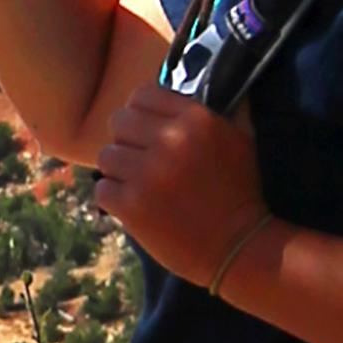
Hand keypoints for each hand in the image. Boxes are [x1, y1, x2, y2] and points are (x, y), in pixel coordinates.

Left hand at [94, 84, 270, 288]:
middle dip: (128, 140)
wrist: (240, 247)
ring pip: (106, 155)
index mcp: (195, 119)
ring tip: (138, 186)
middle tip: (141, 161)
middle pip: (119, 121)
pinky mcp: (132, 206)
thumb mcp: (233, 139)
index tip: (147, 131)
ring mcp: (148, 173)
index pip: (143, 94)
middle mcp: (170, 140)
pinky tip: (135, 206)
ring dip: (119, 171)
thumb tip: (161, 104)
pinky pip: (101, 188)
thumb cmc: (240, 193)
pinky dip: (114, 198)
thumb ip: (198, 117)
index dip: (141, 113)